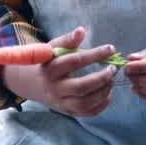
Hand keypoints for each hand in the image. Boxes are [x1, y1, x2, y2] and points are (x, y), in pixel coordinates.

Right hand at [2, 26, 116, 116]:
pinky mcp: (67, 111)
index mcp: (51, 70)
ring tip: (111, 80)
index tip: (111, 48)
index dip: (94, 55)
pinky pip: (86, 113)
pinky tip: (107, 94)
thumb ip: (68, 41)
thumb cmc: (48, 62)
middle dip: (101, 78)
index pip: (74, 62)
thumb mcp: (53, 49)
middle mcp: (55, 88)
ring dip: (103, 92)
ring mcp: (60, 103)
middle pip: (80, 87)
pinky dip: (100, 105)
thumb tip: (81, 31)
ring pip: (84, 103)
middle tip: (113, 68)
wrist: (32, 83)